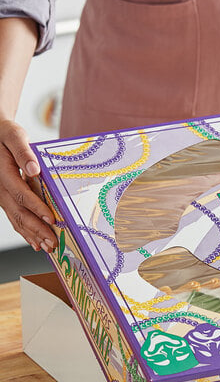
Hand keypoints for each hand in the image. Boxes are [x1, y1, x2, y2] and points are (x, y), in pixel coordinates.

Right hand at [0, 119, 55, 251]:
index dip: (36, 207)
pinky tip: (35, 242)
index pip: (20, 193)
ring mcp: (1, 195)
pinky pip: (14, 217)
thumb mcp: (14, 135)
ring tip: (48, 247)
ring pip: (16, 218)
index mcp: (3, 172)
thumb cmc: (6, 134)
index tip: (51, 219)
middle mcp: (0, 187)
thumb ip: (23, 152)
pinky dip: (25, 231)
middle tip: (53, 242)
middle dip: (37, 229)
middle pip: (18, 211)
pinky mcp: (5, 199)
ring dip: (32, 235)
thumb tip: (34, 169)